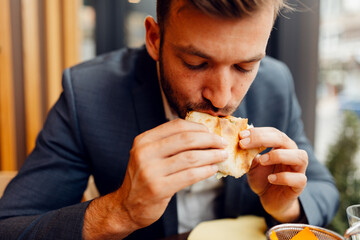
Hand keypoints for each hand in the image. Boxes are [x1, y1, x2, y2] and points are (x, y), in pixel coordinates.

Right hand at [83, 119, 226, 238]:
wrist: (128, 206)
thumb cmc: (145, 178)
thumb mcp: (149, 155)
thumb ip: (169, 144)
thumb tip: (202, 135)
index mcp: (144, 140)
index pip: (176, 126)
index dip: (198, 127)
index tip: (212, 132)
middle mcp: (145, 152)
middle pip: (186, 139)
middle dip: (209, 140)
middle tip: (223, 143)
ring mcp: (150, 171)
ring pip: (190, 157)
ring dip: (211, 156)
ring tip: (222, 156)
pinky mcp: (158, 188)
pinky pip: (189, 176)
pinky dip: (205, 171)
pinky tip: (213, 170)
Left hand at [239, 127, 307, 222]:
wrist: (270, 199)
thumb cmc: (262, 178)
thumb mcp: (252, 164)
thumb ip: (248, 154)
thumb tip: (238, 142)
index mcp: (282, 146)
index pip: (273, 133)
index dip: (257, 132)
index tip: (241, 136)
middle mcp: (293, 154)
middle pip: (284, 140)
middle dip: (263, 139)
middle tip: (244, 144)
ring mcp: (299, 169)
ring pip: (299, 156)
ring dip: (278, 155)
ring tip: (262, 160)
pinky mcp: (300, 185)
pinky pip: (298, 178)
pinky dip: (284, 177)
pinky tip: (270, 179)